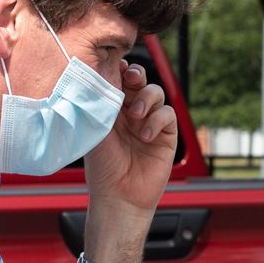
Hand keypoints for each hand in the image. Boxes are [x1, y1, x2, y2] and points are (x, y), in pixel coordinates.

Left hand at [84, 60, 177, 214]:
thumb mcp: (96, 130)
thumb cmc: (102, 167)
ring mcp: (150, 122)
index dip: (119, 69)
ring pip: (156, 93)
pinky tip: (145, 135)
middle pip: (140, 80)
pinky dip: (157, 120)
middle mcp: (131, 113)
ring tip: (135, 116)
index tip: (115, 66)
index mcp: (112, 109)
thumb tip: (103, 74)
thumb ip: (101, 103)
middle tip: (131, 79)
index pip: (118, 80)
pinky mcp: (166, 135)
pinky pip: (168, 114)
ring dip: (146, 98)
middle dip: (136, 74)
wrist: (119, 196)